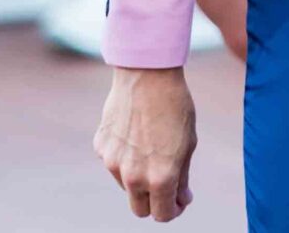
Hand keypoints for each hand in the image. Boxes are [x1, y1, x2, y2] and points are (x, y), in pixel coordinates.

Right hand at [97, 66, 196, 221]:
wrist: (147, 73)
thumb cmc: (174, 106)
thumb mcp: (187, 143)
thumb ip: (182, 177)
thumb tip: (181, 200)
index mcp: (160, 177)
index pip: (162, 215)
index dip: (172, 211)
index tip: (177, 201)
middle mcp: (134, 176)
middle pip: (140, 209)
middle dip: (153, 201)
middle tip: (165, 184)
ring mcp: (113, 162)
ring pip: (126, 185)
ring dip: (138, 177)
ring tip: (150, 146)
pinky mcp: (101, 146)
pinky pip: (114, 162)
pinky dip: (124, 156)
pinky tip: (134, 132)